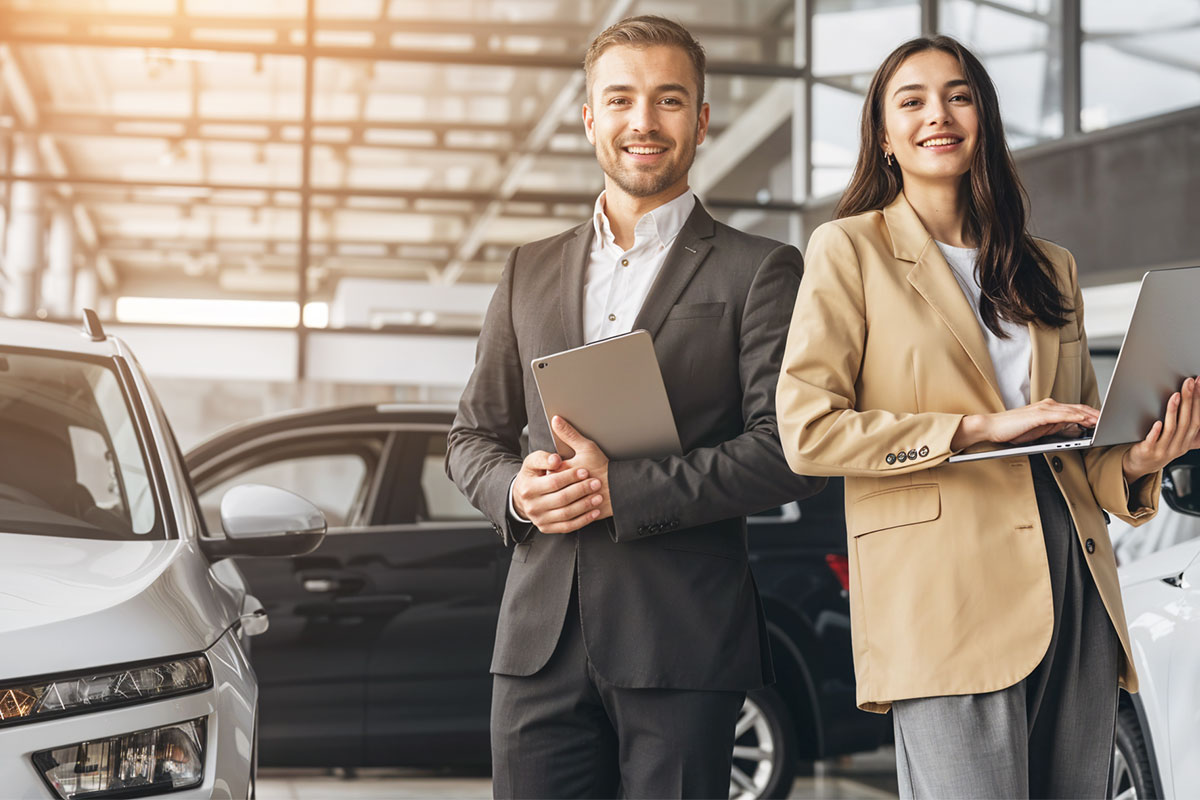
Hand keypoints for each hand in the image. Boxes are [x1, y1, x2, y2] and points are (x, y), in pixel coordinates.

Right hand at [511, 447, 604, 533]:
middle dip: (582, 490)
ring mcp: (539, 519)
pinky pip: (568, 526)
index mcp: (528, 488)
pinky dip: (584, 520)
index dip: (571, 476)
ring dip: (585, 505)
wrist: (523, 497)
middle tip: (596, 483)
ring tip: (598, 496)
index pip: (553, 482)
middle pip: (562, 498)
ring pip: (566, 514)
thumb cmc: (532, 476)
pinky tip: (594, 512)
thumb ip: (543, 458)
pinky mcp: (546, 528)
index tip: (585, 471)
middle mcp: (532, 506)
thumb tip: (556, 460)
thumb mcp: (532, 462)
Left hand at [552, 416, 613, 521]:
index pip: (547, 472)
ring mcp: (571, 504)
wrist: (620, 488)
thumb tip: (556, 420)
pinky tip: (574, 502)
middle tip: (564, 479)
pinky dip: (568, 509)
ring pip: (557, 502)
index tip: (559, 467)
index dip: (553, 469)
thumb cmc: (603, 467)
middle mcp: (565, 490)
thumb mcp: (586, 447)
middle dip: (555, 484)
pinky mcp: (577, 515)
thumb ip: (568, 434)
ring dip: (561, 497)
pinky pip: (567, 515)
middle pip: (550, 488)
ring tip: (570, 490)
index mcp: (564, 473)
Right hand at [952, 399, 1099, 449]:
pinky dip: (1075, 416)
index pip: (1074, 410)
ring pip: (1072, 410)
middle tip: (1111, 419)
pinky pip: (1061, 415)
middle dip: (1095, 414)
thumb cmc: (1010, 431)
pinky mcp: (1038, 415)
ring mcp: (1043, 409)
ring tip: (1103, 420)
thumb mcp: (1037, 431)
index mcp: (1048, 409)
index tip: (1104, 421)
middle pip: (1077, 408)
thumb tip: (1072, 429)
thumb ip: (1054, 428)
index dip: (1091, 414)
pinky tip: (1085, 419)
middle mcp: (1048, 406)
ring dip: (1089, 415)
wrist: (991, 427)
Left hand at [1122, 376, 1199, 482]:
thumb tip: (1198, 409)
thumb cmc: (1161, 447)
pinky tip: (1157, 422)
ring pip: (1172, 429)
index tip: (1199, 383)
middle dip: (1190, 400)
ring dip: (1174, 411)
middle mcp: (1179, 446)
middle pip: (1187, 421)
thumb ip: (1192, 429)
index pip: (1197, 419)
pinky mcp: (1148, 452)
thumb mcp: (1180, 440)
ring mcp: (1164, 450)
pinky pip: (1153, 441)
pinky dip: (1156, 432)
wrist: (1141, 464)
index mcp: (1188, 441)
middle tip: (1190, 383)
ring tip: (1175, 395)